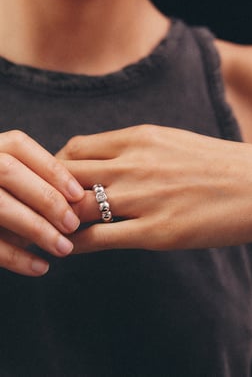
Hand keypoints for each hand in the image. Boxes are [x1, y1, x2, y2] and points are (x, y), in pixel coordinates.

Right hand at [0, 130, 83, 275]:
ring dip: (37, 230)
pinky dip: (15, 257)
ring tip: (64, 249)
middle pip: (9, 171)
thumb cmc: (0, 195)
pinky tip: (40, 267)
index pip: (18, 146)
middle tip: (73, 224)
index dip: (51, 169)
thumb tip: (81, 198)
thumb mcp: (8, 180)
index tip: (77, 194)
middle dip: (46, 198)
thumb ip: (34, 180)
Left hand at [57, 125, 251, 252]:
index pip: (77, 148)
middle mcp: (135, 163)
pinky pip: (99, 238)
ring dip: (57, 219)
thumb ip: (137, 150)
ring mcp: (144, 197)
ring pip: (76, 206)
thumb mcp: (172, 142)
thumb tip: (109, 163)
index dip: (58, 167)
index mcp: (139, 137)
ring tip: (50, 230)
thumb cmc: (219, 163)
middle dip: (50, 191)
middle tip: (45, 206)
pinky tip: (71, 249)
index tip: (56, 182)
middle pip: (67, 174)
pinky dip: (77, 244)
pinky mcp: (157, 231)